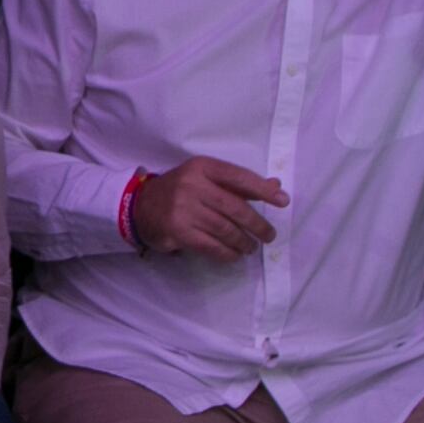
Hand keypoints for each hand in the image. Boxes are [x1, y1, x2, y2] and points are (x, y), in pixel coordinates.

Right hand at [134, 156, 289, 260]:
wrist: (141, 206)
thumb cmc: (180, 190)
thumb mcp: (206, 178)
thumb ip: (238, 183)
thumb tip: (276, 187)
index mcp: (202, 167)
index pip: (239, 177)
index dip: (262, 190)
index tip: (283, 202)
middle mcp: (192, 185)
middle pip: (234, 207)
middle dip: (256, 224)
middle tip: (269, 235)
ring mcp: (183, 209)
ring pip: (225, 229)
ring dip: (243, 241)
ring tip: (251, 247)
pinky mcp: (177, 231)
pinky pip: (210, 246)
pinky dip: (227, 253)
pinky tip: (234, 255)